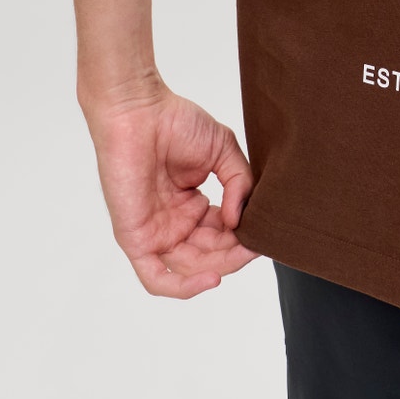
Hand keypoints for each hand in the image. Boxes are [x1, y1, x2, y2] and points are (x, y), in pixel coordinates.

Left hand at [82, 84, 260, 297]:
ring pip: (190, 270)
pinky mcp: (135, 239)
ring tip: (242, 252)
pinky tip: (212, 277)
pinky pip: (157, 278)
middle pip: (209, 256)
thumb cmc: (174, 122)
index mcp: (191, 206)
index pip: (222, 235)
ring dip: (219, 267)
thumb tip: (241, 220)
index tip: (264, 232)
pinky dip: (185, 287)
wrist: (137, 111)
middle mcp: (173, 224)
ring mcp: (154, 233)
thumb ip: (240, 184)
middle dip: (235, 254)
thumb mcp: (223, 150)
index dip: (244, 237)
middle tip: (256, 244)